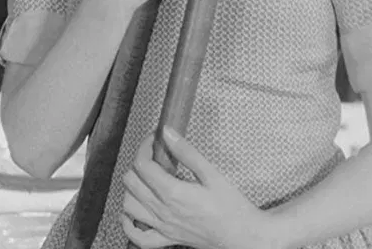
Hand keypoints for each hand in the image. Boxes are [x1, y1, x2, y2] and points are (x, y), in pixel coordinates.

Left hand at [118, 128, 281, 248]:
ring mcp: (163, 227)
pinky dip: (129, 224)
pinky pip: (138, 237)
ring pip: (129, 205)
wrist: (243, 236)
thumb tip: (167, 133)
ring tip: (147, 180)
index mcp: (173, 193)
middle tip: (154, 157)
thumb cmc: (232, 208)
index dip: (145, 147)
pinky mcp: (167, 239)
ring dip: (132, 189)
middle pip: (130, 182)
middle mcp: (163, 211)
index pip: (142, 165)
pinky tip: (134, 212)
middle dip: (138, 164)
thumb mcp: (212, 174)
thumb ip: (186, 152)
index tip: (154, 140)